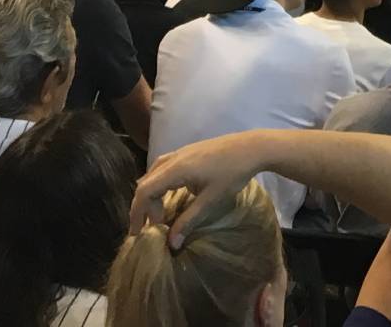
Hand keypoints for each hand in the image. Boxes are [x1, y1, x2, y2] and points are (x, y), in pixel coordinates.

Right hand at [129, 130, 278, 247]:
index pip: (145, 191)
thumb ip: (189, 221)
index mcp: (176, 169)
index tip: (140, 233)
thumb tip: (171, 244)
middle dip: (141, 206)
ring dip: (150, 194)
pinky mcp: (189, 151)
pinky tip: (168, 195)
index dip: (138, 212)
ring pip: (154, 173)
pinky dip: (159, 183)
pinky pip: (164, 167)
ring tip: (154, 215)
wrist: (252, 147)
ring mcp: (181, 152)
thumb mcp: (211, 201)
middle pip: (146, 182)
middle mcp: (173, 158)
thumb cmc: (232, 173)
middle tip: (144, 228)